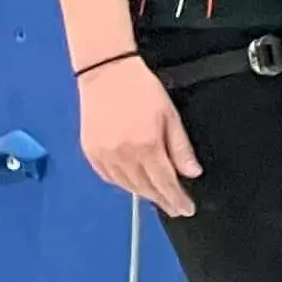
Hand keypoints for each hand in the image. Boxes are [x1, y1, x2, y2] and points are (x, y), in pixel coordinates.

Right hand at [77, 60, 202, 215]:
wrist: (106, 72)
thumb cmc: (140, 88)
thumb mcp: (170, 116)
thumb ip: (180, 148)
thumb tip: (192, 172)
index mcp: (146, 146)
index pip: (165, 183)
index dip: (176, 199)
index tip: (186, 209)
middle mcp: (122, 155)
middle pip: (146, 189)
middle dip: (162, 200)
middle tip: (175, 208)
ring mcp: (104, 155)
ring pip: (127, 186)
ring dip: (144, 194)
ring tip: (158, 198)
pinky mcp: (90, 152)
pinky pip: (109, 178)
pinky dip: (123, 184)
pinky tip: (133, 184)